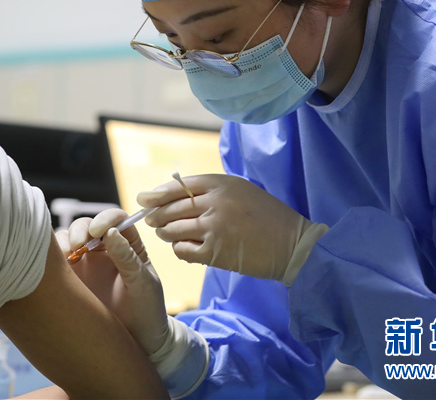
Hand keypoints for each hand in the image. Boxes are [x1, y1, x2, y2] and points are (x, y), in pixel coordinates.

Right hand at [56, 209, 168, 355]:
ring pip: (67, 240)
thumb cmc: (147, 310)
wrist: (139, 342)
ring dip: (63, 242)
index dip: (106, 219)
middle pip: (87, 226)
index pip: (115, 220)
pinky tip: (54, 268)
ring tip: (67, 256)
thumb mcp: (143, 283)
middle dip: (80, 230)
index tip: (99, 231)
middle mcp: (104, 249)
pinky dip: (50, 258)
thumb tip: (111, 232)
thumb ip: (127, 258)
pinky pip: (56, 263)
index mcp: (127, 244)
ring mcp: (85, 264)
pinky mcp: (70, 280)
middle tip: (78, 244)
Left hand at [139, 174, 327, 282]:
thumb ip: (210, 190)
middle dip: (156, 216)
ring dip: (166, 234)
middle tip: (151, 220)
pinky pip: (183, 250)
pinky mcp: (215, 251)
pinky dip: (179, 250)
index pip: (178, 186)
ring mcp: (213, 227)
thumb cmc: (266, 215)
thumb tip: (175, 193)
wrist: (291, 243)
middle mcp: (214, 202)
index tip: (144, 199)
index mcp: (220, 184)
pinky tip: (185, 249)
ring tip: (168, 234)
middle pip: (170, 208)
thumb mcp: (240, 191)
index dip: (157, 194)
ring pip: (172, 230)